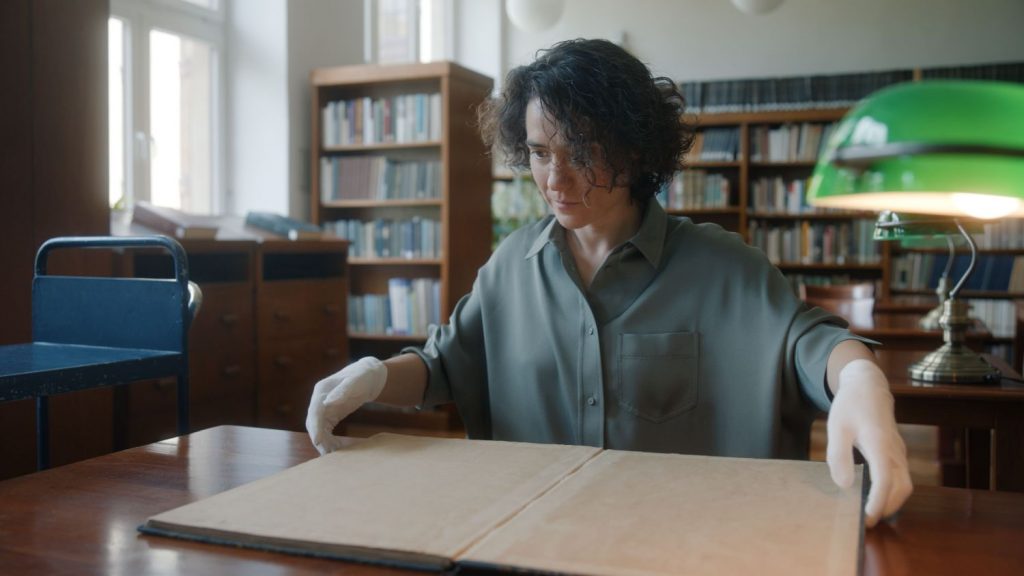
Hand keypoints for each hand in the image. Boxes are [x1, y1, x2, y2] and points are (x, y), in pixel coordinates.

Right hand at [306, 356, 386, 454]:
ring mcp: (324, 409)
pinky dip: (330, 441)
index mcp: (322, 390)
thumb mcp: (356, 381)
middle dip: (319, 439)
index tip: (317, 441)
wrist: (369, 376)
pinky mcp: (331, 416)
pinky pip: (326, 431)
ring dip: (324, 443)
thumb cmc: (363, 375)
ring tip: (335, 455)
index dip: (315, 427)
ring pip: (319, 429)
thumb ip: (343, 391)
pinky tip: (338, 449)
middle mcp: (319, 400)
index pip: (314, 411)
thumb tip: (327, 403)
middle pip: (313, 423)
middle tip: (328, 454)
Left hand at [826, 359, 912, 527]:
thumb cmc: (851, 405)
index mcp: (879, 442)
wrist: (868, 386)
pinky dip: (891, 492)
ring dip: (891, 502)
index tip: (867, 518)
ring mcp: (899, 452)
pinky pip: (901, 478)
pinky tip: (873, 498)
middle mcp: (895, 450)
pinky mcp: (897, 454)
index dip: (878, 501)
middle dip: (887, 507)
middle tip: (865, 522)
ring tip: (869, 514)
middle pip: (902, 487)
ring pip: (905, 485)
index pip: (885, 479)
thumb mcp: (836, 426)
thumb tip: (844, 485)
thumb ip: (838, 455)